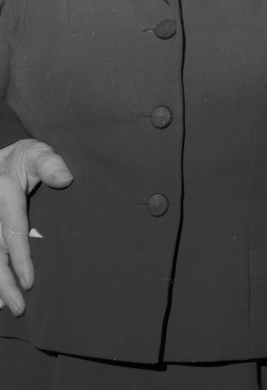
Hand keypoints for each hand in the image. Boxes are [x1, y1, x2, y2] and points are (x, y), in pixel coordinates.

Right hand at [0, 139, 71, 313]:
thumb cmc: (23, 158)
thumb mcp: (37, 152)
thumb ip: (51, 163)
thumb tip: (66, 179)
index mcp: (3, 194)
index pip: (12, 232)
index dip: (20, 259)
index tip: (29, 282)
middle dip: (4, 283)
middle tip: (18, 307)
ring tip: (6, 308)